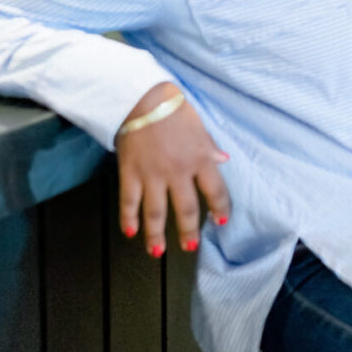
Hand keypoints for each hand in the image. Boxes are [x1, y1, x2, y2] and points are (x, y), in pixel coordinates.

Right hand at [115, 81, 230, 257]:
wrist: (142, 99)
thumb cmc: (174, 109)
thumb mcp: (200, 126)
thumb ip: (209, 147)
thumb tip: (223, 162)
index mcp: (200, 158)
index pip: (216, 191)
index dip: (220, 208)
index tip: (222, 221)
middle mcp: (178, 171)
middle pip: (186, 209)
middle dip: (188, 231)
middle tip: (190, 247)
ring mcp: (152, 174)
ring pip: (155, 212)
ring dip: (156, 235)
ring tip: (158, 252)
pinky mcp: (130, 173)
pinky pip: (129, 201)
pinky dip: (128, 218)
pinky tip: (130, 232)